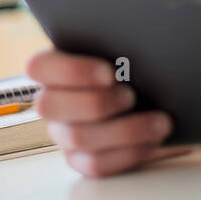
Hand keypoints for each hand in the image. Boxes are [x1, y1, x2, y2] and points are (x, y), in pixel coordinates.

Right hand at [26, 49, 191, 177]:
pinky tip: (154, 141)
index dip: (72, 71)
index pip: (39, 67)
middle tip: (132, 95)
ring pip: (78, 137)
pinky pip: (95, 165)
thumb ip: (120, 42)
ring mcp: (63, 134)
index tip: (110, 72)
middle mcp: (52, 103)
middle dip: (97, 102)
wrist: (155, 97)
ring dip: (125, 130)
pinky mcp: (81, 160)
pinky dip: (128, 153)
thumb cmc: (136, 66)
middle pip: (51, 106)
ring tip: (161, 121)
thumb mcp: (126, 48)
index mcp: (54, 69)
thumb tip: (142, 35)